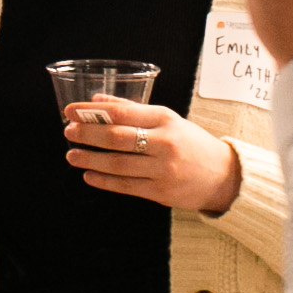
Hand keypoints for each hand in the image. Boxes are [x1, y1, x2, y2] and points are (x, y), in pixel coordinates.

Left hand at [63, 97, 241, 212]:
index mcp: (166, 119)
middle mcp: (165, 143)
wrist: (224, 176)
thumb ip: (133, 109)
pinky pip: (126, 186)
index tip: (71, 111)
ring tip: (72, 155)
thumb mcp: (168, 119)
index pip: (123, 112)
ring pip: (118, 164)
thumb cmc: (192, 143)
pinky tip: (89, 175)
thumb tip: (98, 100)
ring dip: (91, 159)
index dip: (93, 111)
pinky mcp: (161, 192)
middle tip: (68, 131)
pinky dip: (104, 181)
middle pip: (117, 138)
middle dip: (88, 134)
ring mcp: (163, 169)